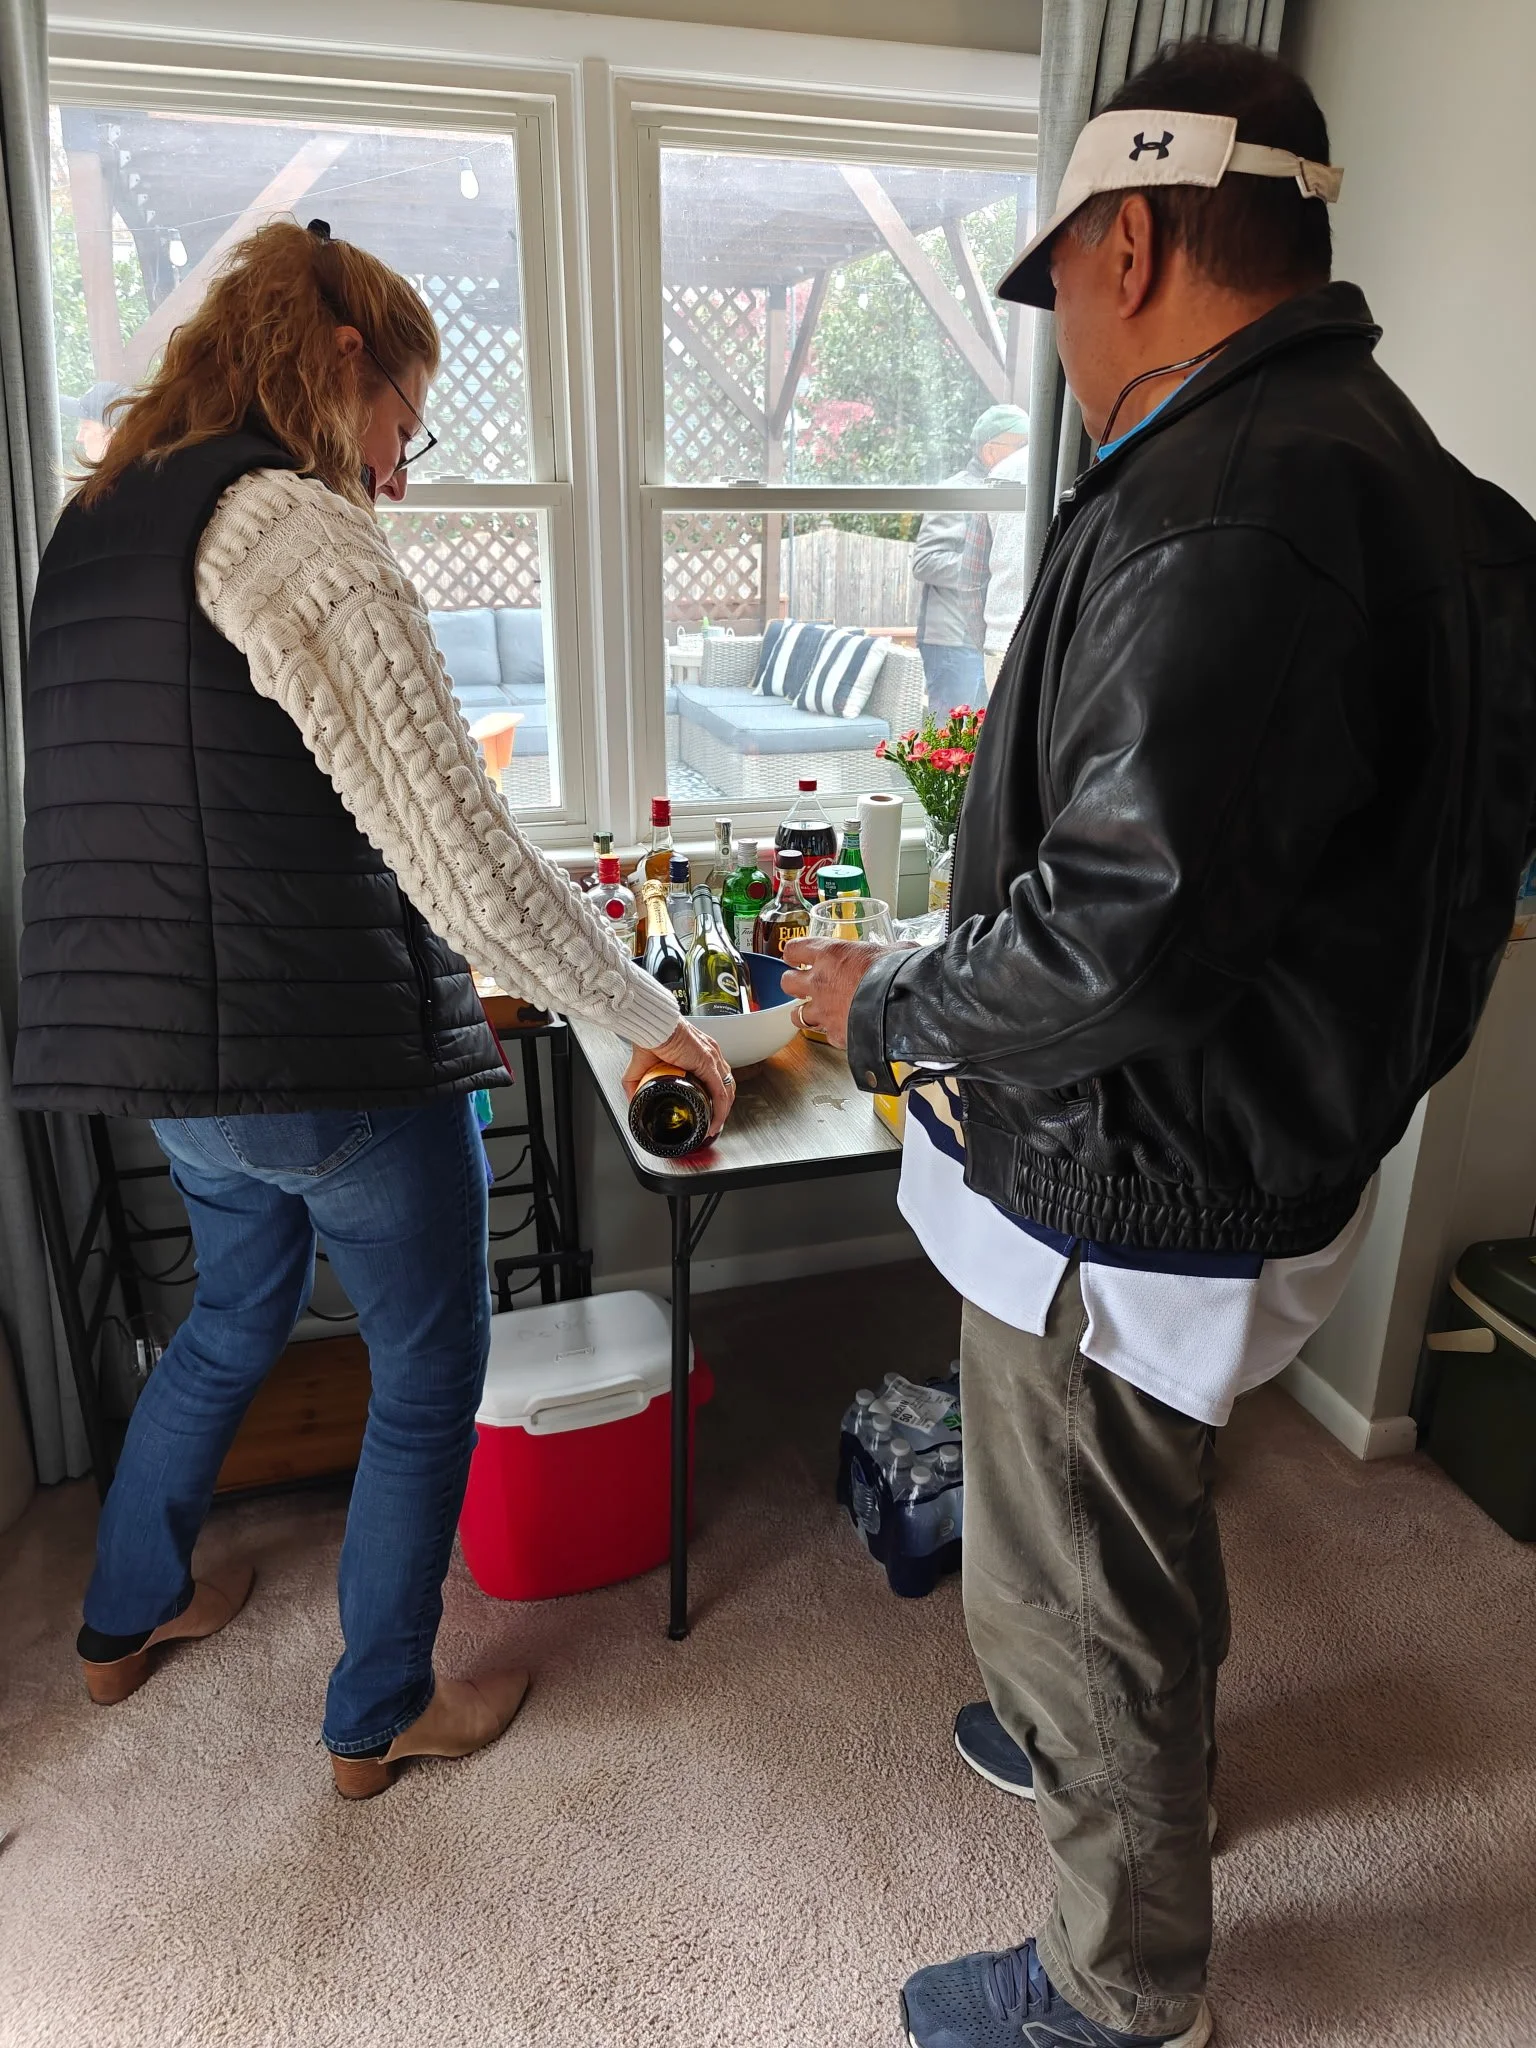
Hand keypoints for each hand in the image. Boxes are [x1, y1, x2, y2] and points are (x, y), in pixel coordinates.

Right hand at [622, 1020, 735, 1137]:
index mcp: (701, 1053)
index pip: (717, 1078)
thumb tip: (633, 1100)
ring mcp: (712, 1058)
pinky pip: (720, 1092)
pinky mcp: (708, 1063)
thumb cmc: (651, 1036)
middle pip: (726, 1085)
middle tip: (712, 1123)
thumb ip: (637, 1084)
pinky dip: (720, 1110)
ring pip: (727, 1090)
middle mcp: (711, 1055)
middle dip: (722, 1108)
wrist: (652, 1025)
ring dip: (723, 1111)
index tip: (708, 1114)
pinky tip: (715, 1121)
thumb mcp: (642, 1066)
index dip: (715, 1098)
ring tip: (713, 1126)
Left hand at [780, 937, 893, 1050]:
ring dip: (805, 1013)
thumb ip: (886, 952)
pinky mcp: (835, 1034)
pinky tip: (843, 1029)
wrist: (903, 1004)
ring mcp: (824, 1011)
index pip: (795, 949)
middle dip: (794, 984)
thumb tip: (898, 952)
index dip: (794, 953)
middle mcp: (820, 982)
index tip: (796, 956)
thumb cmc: (899, 972)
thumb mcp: (893, 951)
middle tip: (805, 985)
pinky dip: (833, 1032)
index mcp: (831, 955)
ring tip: (819, 1012)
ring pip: (796, 1015)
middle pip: (787, 983)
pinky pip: (826, 1035)